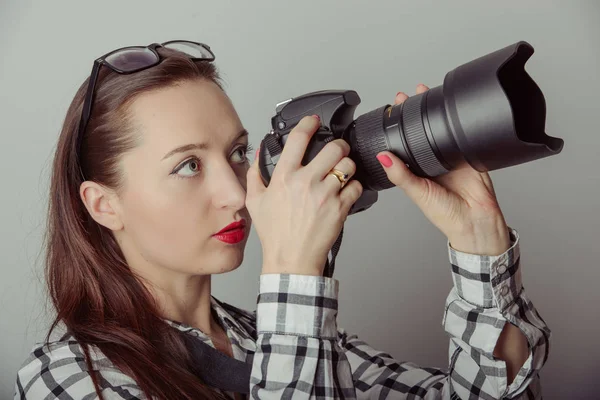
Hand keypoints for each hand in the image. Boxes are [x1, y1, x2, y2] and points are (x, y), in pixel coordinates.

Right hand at [246, 115, 362, 274]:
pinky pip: (356, 187)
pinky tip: (345, 192)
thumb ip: (255, 174)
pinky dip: (354, 187)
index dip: (308, 123)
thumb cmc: (275, 234)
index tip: (313, 121)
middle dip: (338, 146)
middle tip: (337, 151)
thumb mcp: (255, 202)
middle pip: (334, 148)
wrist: (291, 259)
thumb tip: (258, 155)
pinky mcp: (340, 208)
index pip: (298, 139)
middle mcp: (305, 182)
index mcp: (284, 177)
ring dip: (348, 166)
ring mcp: (324, 194)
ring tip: (343, 173)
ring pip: (348, 165)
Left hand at [376, 84, 509, 255]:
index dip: (396, 128)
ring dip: (434, 112)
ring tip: (424, 93)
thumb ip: (400, 175)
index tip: (390, 111)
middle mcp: (431, 161)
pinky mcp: (467, 154)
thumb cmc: (445, 214)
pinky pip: (461, 135)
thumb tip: (383, 157)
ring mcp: (450, 156)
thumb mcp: (418, 193)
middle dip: (413, 113)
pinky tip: (449, 110)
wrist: (476, 221)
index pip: (403, 144)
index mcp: (416, 170)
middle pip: (421, 132)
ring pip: (440, 129)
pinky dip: (456, 122)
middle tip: (405, 96)